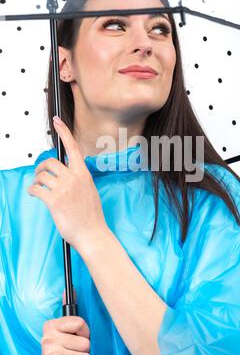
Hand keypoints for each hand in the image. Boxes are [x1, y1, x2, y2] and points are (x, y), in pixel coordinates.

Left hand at [27, 116, 108, 253]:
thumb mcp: (89, 190)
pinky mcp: (54, 201)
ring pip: (42, 176)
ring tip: (37, 188)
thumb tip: (63, 174)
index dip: (64, 132)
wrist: (92, 233)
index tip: (57, 121)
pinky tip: (34, 194)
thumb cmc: (91, 215)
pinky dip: (32, 190)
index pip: (73, 147)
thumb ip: (78, 179)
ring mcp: (64, 189)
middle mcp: (74, 178)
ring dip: (36, 181)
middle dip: (40, 167)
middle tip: (39, 174)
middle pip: (50, 162)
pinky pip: (36, 189)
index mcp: (84, 174)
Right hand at [38, 290, 90, 354]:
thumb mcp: (63, 330)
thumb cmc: (60, 351)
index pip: (80, 323)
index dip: (85, 332)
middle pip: (85, 342)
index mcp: (51, 325)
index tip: (78, 336)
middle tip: (74, 353)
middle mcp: (48, 338)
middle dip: (84, 350)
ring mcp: (51, 353)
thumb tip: (71, 288)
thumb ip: (69, 312)